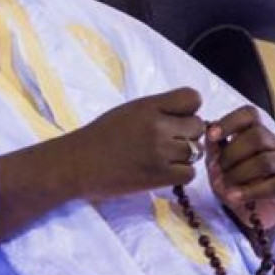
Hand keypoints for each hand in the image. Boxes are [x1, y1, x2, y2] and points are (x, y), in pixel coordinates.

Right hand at [63, 87, 204, 200]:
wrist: (78, 164)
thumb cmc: (100, 135)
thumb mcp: (129, 111)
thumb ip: (157, 110)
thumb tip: (185, 115)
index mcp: (148, 106)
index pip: (192, 98)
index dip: (188, 109)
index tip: (176, 117)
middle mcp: (158, 127)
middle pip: (197, 126)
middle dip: (187, 133)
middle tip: (169, 141)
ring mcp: (160, 153)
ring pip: (196, 151)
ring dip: (184, 155)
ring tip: (164, 157)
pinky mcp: (159, 177)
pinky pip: (189, 173)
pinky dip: (180, 173)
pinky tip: (164, 171)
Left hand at [206, 106, 274, 232]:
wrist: (249, 211)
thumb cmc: (234, 180)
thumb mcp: (217, 163)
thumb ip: (213, 147)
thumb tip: (208, 132)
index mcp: (255, 132)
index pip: (249, 114)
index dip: (230, 122)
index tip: (212, 136)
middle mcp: (272, 144)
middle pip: (257, 136)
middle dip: (231, 154)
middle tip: (217, 169)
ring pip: (264, 160)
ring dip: (238, 174)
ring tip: (224, 185)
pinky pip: (273, 185)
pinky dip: (249, 191)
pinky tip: (234, 196)